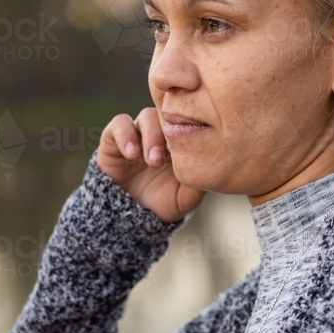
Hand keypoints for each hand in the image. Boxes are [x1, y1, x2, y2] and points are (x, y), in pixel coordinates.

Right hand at [97, 108, 205, 222]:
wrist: (130, 216)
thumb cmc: (163, 203)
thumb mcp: (186, 197)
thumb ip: (200, 182)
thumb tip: (219, 166)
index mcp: (180, 141)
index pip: (189, 121)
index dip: (191, 128)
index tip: (192, 148)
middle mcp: (160, 132)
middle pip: (169, 116)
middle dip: (169, 136)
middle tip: (168, 160)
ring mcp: (138, 132)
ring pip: (146, 117)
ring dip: (150, 137)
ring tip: (152, 161)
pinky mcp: (114, 137)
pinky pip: (119, 124)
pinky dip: (125, 135)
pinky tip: (131, 155)